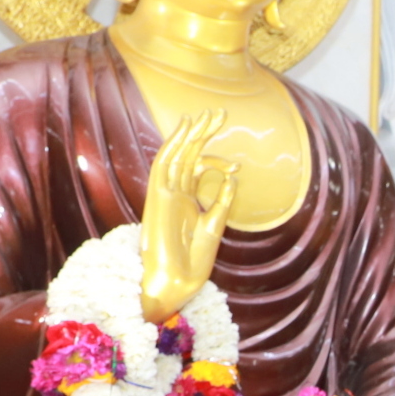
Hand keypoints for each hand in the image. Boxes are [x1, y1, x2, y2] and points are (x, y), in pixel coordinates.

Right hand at [140, 109, 237, 322]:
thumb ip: (222, 201)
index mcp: (186, 200)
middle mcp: (174, 193)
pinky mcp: (158, 198)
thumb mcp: (215, 225)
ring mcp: (164, 194)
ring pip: (176, 155)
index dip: (218, 162)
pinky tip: (184, 128)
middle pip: (187, 156)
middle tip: (219, 113)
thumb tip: (233, 177)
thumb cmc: (193, 261)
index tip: (237, 165)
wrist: (176, 281)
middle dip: (203, 135)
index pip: (198, 170)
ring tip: (206, 115)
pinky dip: (174, 145)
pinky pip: (164, 165)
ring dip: (190, 134)